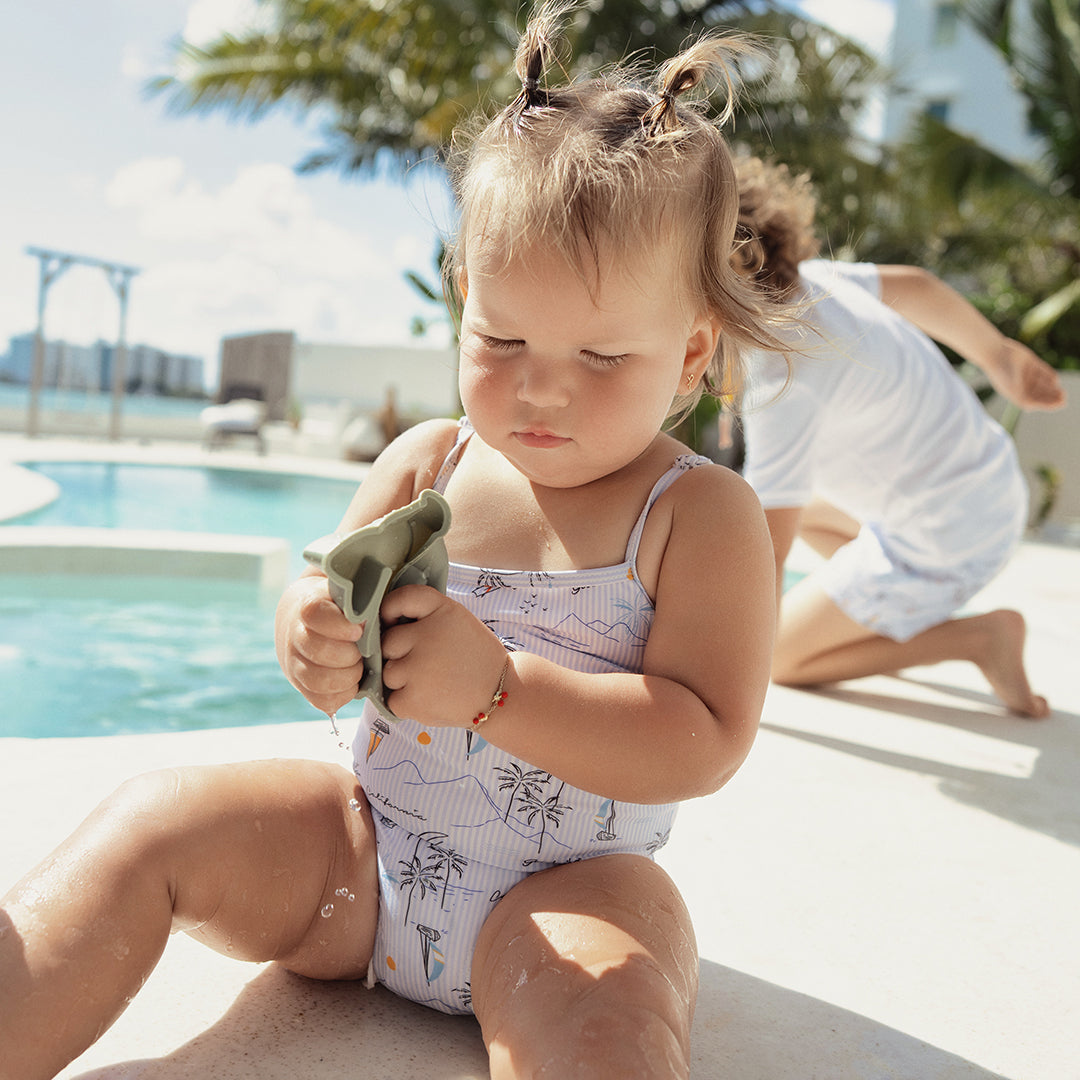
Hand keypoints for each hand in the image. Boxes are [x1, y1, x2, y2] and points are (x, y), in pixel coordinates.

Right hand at [275, 575, 365, 715]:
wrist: (307, 624)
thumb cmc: (339, 609)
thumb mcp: (347, 596)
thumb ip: (360, 601)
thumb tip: (370, 618)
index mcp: (308, 606)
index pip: (315, 614)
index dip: (340, 625)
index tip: (359, 629)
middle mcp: (296, 636)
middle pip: (318, 650)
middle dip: (349, 655)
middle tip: (363, 652)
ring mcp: (295, 663)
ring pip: (317, 680)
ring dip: (347, 678)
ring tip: (359, 668)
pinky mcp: (301, 686)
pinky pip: (321, 700)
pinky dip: (342, 695)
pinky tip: (352, 683)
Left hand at [379, 584, 508, 726]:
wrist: (502, 694)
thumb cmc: (476, 658)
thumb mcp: (459, 621)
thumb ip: (427, 616)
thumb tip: (385, 622)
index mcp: (442, 611)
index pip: (402, 598)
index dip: (390, 609)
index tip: (392, 620)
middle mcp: (428, 636)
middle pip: (388, 642)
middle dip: (401, 654)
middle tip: (429, 664)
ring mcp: (418, 669)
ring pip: (388, 672)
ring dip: (404, 680)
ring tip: (433, 683)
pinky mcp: (413, 700)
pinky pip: (392, 699)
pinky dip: (407, 703)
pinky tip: (431, 699)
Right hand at [986, 338, 1066, 410]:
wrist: (994, 352)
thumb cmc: (1001, 372)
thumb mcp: (1012, 388)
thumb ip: (1022, 398)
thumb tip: (1031, 408)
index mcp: (1016, 394)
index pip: (1034, 402)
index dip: (1048, 405)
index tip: (1059, 404)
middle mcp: (1022, 385)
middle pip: (1041, 394)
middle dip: (1052, 397)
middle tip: (1063, 397)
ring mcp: (1027, 374)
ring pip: (1043, 383)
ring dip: (1052, 388)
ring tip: (1062, 392)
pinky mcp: (1031, 363)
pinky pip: (1043, 371)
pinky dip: (1049, 376)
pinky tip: (1054, 380)